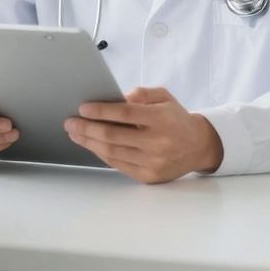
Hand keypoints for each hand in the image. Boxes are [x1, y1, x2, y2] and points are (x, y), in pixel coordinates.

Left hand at [64, 86, 223, 183]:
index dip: (101, 111)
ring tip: (76, 133)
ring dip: (89, 142)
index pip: (125, 114)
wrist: (199, 146)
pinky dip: (101, 154)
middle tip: (70, 122)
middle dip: (87, 128)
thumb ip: (141, 94)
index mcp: (161, 119)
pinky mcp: (149, 176)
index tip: (83, 108)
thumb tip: (115, 99)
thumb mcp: (164, 97)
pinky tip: (91, 145)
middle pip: (114, 136)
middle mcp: (158, 142)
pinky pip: (118, 165)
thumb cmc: (176, 118)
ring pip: (113, 152)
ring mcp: (153, 162)